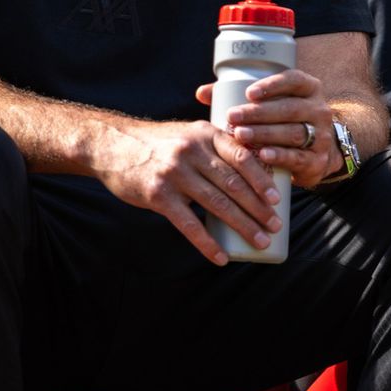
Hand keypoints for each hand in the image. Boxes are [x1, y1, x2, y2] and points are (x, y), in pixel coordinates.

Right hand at [96, 117, 283, 267]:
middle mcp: (192, 150)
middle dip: (258, 208)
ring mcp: (175, 173)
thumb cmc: (159, 143)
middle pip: (233, 184)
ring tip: (259, 241)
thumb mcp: (189, 133)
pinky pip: (188, 224)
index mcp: (204, 133)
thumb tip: (252, 170)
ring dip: (242, 226)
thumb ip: (215, 147)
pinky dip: (208, 244)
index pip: (241, 155)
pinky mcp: (158, 195)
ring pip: (217, 204)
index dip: (261, 179)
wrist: (113, 145)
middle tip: (275, 226)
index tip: (277, 199)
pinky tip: (221, 257)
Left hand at [195, 66, 339, 189]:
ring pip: (293, 133)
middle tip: (233, 117)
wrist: (319, 152)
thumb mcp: (272, 104)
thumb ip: (239, 95)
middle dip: (259, 113)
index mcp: (309, 89)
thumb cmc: (285, 121)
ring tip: (241, 136)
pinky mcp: (318, 160)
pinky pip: (299, 157)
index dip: (272, 85)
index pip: (294, 80)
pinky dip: (280, 156)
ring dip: (265, 134)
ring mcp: (321, 136)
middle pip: (289, 108)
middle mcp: (319, 109)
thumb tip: (202, 93)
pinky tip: (262, 155)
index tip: (248, 92)